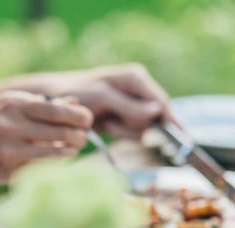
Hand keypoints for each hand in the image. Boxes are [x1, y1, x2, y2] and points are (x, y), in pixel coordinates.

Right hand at [0, 91, 92, 183]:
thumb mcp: (9, 105)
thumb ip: (41, 104)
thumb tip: (76, 104)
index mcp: (14, 105)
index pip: (58, 110)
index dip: (80, 117)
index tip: (86, 120)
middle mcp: (11, 126)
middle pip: (62, 132)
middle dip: (80, 136)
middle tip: (82, 137)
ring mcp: (9, 150)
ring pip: (56, 154)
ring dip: (71, 152)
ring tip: (73, 149)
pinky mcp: (8, 170)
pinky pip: (43, 168)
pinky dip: (55, 164)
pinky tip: (56, 159)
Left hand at [45, 63, 171, 138]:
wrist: (53, 100)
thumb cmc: (76, 94)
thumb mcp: (102, 98)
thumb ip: (129, 106)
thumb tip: (158, 111)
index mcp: (136, 78)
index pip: (162, 103)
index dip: (172, 123)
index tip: (182, 142)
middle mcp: (137, 88)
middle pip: (154, 117)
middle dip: (134, 126)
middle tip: (110, 123)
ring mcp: (131, 102)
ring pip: (141, 126)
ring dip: (123, 129)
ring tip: (104, 121)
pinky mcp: (122, 115)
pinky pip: (129, 130)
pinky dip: (117, 131)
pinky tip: (104, 124)